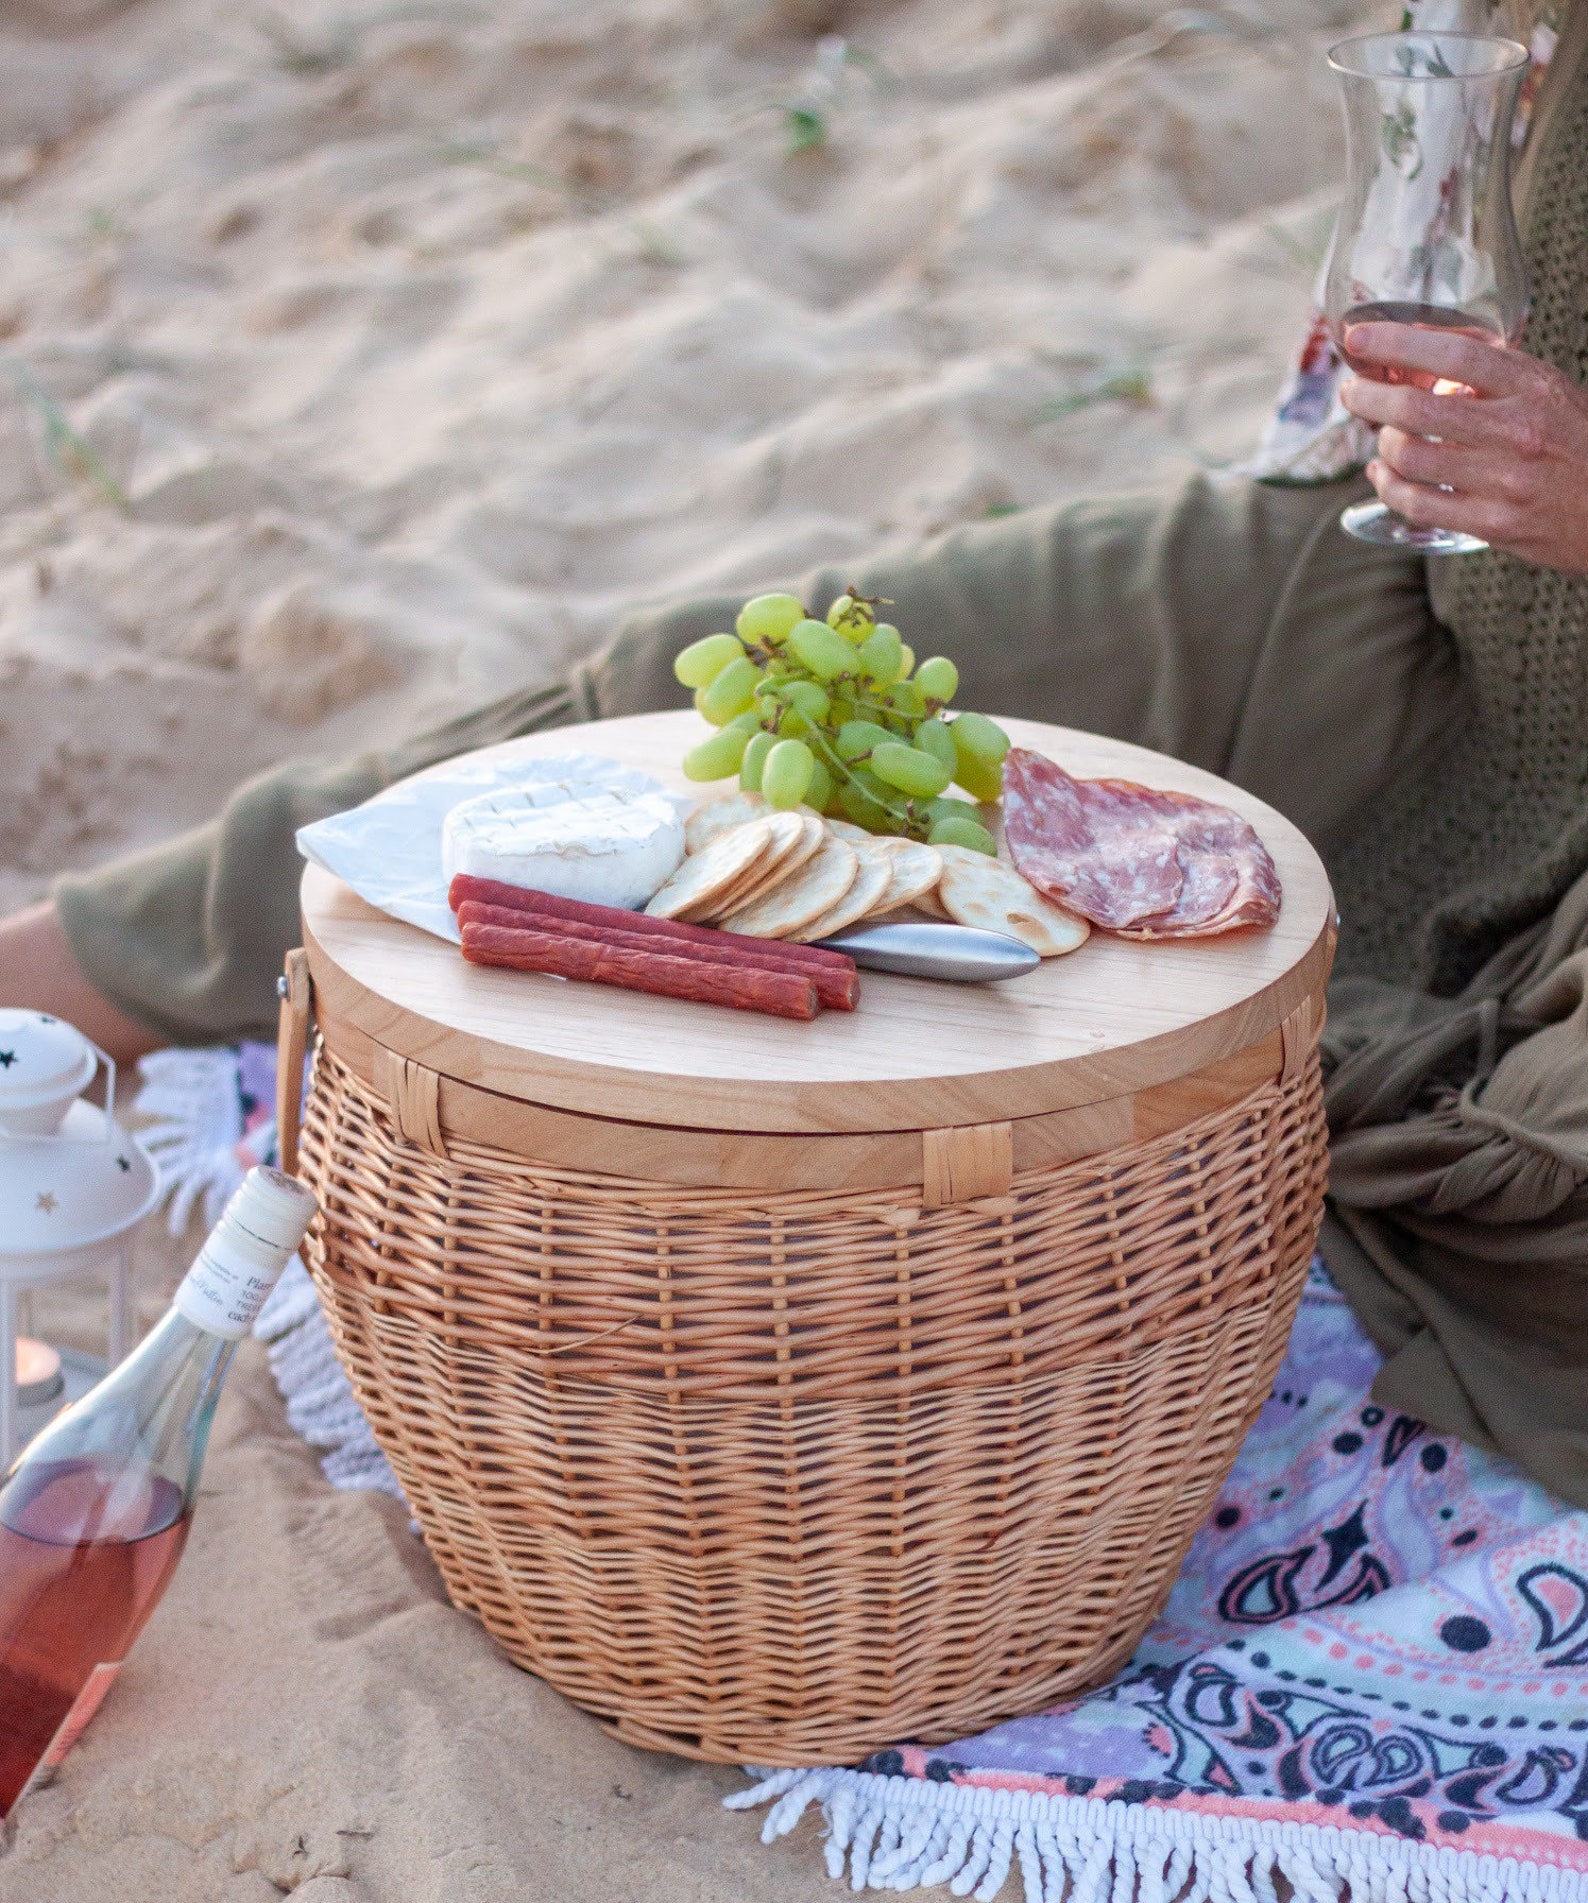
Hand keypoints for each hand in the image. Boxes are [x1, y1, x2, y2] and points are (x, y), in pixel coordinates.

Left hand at [1339, 321, 1587, 572]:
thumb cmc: (1575, 442)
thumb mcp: (1546, 389)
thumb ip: (1490, 369)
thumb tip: (1417, 341)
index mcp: (1534, 388)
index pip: (1455, 355)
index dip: (1398, 342)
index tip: (1358, 336)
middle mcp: (1519, 432)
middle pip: (1418, 410)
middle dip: (1370, 398)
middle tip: (1353, 392)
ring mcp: (1504, 482)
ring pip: (1410, 458)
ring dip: (1383, 443)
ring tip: (1382, 435)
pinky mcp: (1492, 523)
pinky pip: (1417, 503)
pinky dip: (1388, 485)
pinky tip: (1382, 473)